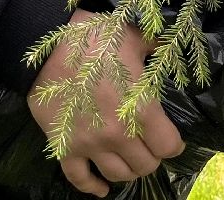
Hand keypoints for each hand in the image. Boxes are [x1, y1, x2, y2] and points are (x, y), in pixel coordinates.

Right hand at [28, 9, 184, 196]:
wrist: (49, 46)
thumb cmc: (99, 39)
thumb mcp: (137, 38)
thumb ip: (157, 49)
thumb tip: (168, 47)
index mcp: (141, 109)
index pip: (168, 146)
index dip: (174, 144)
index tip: (172, 139)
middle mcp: (118, 134)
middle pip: (145, 165)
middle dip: (152, 157)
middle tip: (149, 146)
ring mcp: (90, 144)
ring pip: (117, 175)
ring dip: (127, 170)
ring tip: (129, 159)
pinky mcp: (65, 147)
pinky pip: (79, 178)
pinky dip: (92, 188)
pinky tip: (102, 190)